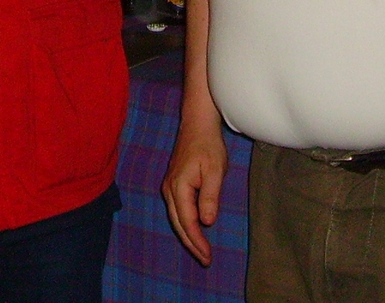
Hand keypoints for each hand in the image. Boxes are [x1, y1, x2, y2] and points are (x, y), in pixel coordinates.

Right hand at [162, 116, 228, 266]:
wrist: (197, 125)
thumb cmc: (208, 145)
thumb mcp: (214, 170)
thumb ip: (210, 196)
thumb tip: (206, 221)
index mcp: (179, 186)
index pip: (187, 221)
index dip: (197, 241)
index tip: (208, 256)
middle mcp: (169, 189)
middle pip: (178, 223)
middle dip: (191, 244)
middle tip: (206, 260)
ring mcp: (169, 186)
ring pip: (176, 218)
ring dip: (188, 235)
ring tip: (201, 251)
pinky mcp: (173, 184)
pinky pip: (178, 210)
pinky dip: (186, 224)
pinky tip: (195, 230)